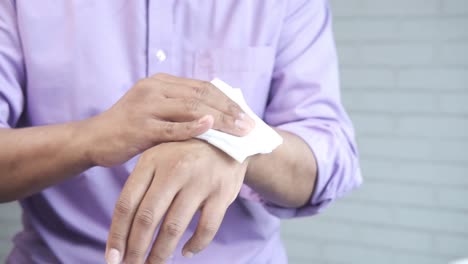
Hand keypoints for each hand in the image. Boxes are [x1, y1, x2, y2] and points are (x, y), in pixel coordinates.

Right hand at [85, 73, 253, 166]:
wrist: (94, 139)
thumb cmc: (131, 128)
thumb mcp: (156, 110)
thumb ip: (181, 109)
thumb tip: (218, 116)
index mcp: (161, 82)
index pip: (203, 87)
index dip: (228, 100)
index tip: (247, 114)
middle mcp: (155, 88)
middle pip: (201, 95)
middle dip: (229, 110)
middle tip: (250, 125)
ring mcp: (146, 106)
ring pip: (190, 109)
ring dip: (219, 120)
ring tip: (240, 130)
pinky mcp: (139, 126)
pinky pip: (171, 128)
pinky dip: (193, 127)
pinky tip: (211, 127)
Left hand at [105, 140, 247, 263]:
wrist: (227, 137)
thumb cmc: (184, 153)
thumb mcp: (158, 157)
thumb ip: (141, 186)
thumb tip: (122, 230)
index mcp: (152, 161)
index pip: (126, 204)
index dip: (117, 235)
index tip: (112, 258)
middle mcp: (174, 170)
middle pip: (146, 219)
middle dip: (135, 250)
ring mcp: (199, 182)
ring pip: (173, 228)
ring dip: (161, 253)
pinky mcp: (222, 193)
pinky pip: (206, 228)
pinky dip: (196, 245)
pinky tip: (187, 252)